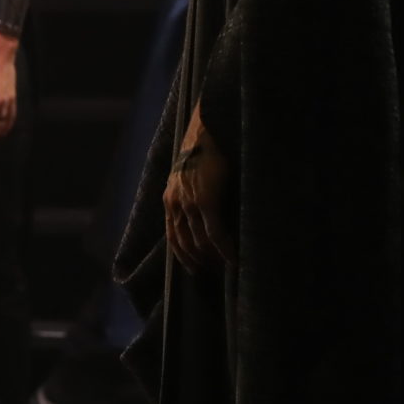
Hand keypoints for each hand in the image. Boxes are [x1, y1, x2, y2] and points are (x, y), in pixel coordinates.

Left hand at [162, 103, 234, 272]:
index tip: (194, 268)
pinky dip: (223, 249)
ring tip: (225, 267)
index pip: (173, 235)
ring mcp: (189, 203)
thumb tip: (204, 213)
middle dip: (198, 260)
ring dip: (212, 258)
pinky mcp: (205, 201)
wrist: (205, 132)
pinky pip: (214, 233)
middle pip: (184, 243)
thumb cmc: (202, 151)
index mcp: (170, 198)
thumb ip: (191, 194)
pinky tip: (233, 259)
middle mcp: (175, 204)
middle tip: (213, 271)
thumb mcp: (189, 176)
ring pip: (199, 241)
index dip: (183, 255)